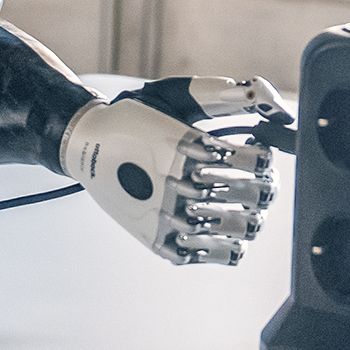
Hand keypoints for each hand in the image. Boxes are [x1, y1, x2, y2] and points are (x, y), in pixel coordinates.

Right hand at [60, 95, 276, 264]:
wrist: (85, 146)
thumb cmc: (137, 117)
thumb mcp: (175, 96)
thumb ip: (221, 95)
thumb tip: (261, 95)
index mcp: (187, 146)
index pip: (252, 162)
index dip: (263, 160)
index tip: (258, 154)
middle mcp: (179, 183)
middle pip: (251, 196)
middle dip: (263, 188)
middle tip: (259, 182)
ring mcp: (170, 216)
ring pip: (238, 229)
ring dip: (250, 216)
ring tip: (244, 206)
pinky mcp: (160, 241)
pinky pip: (213, 254)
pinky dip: (229, 244)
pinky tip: (225, 227)